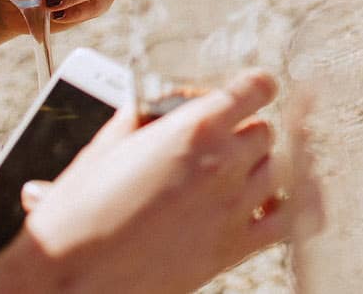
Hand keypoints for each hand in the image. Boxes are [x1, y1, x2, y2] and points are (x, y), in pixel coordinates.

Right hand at [0, 71, 295, 293]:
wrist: (64, 281)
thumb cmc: (74, 214)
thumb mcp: (107, 145)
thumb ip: (150, 116)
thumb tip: (168, 105)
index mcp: (194, 129)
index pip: (258, 87)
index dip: (253, 89)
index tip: (246, 95)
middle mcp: (223, 163)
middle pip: (265, 131)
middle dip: (242, 134)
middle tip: (211, 149)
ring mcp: (234, 207)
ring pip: (279, 169)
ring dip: (257, 169)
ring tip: (226, 178)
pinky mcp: (234, 248)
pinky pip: (295, 220)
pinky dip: (298, 207)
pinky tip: (279, 201)